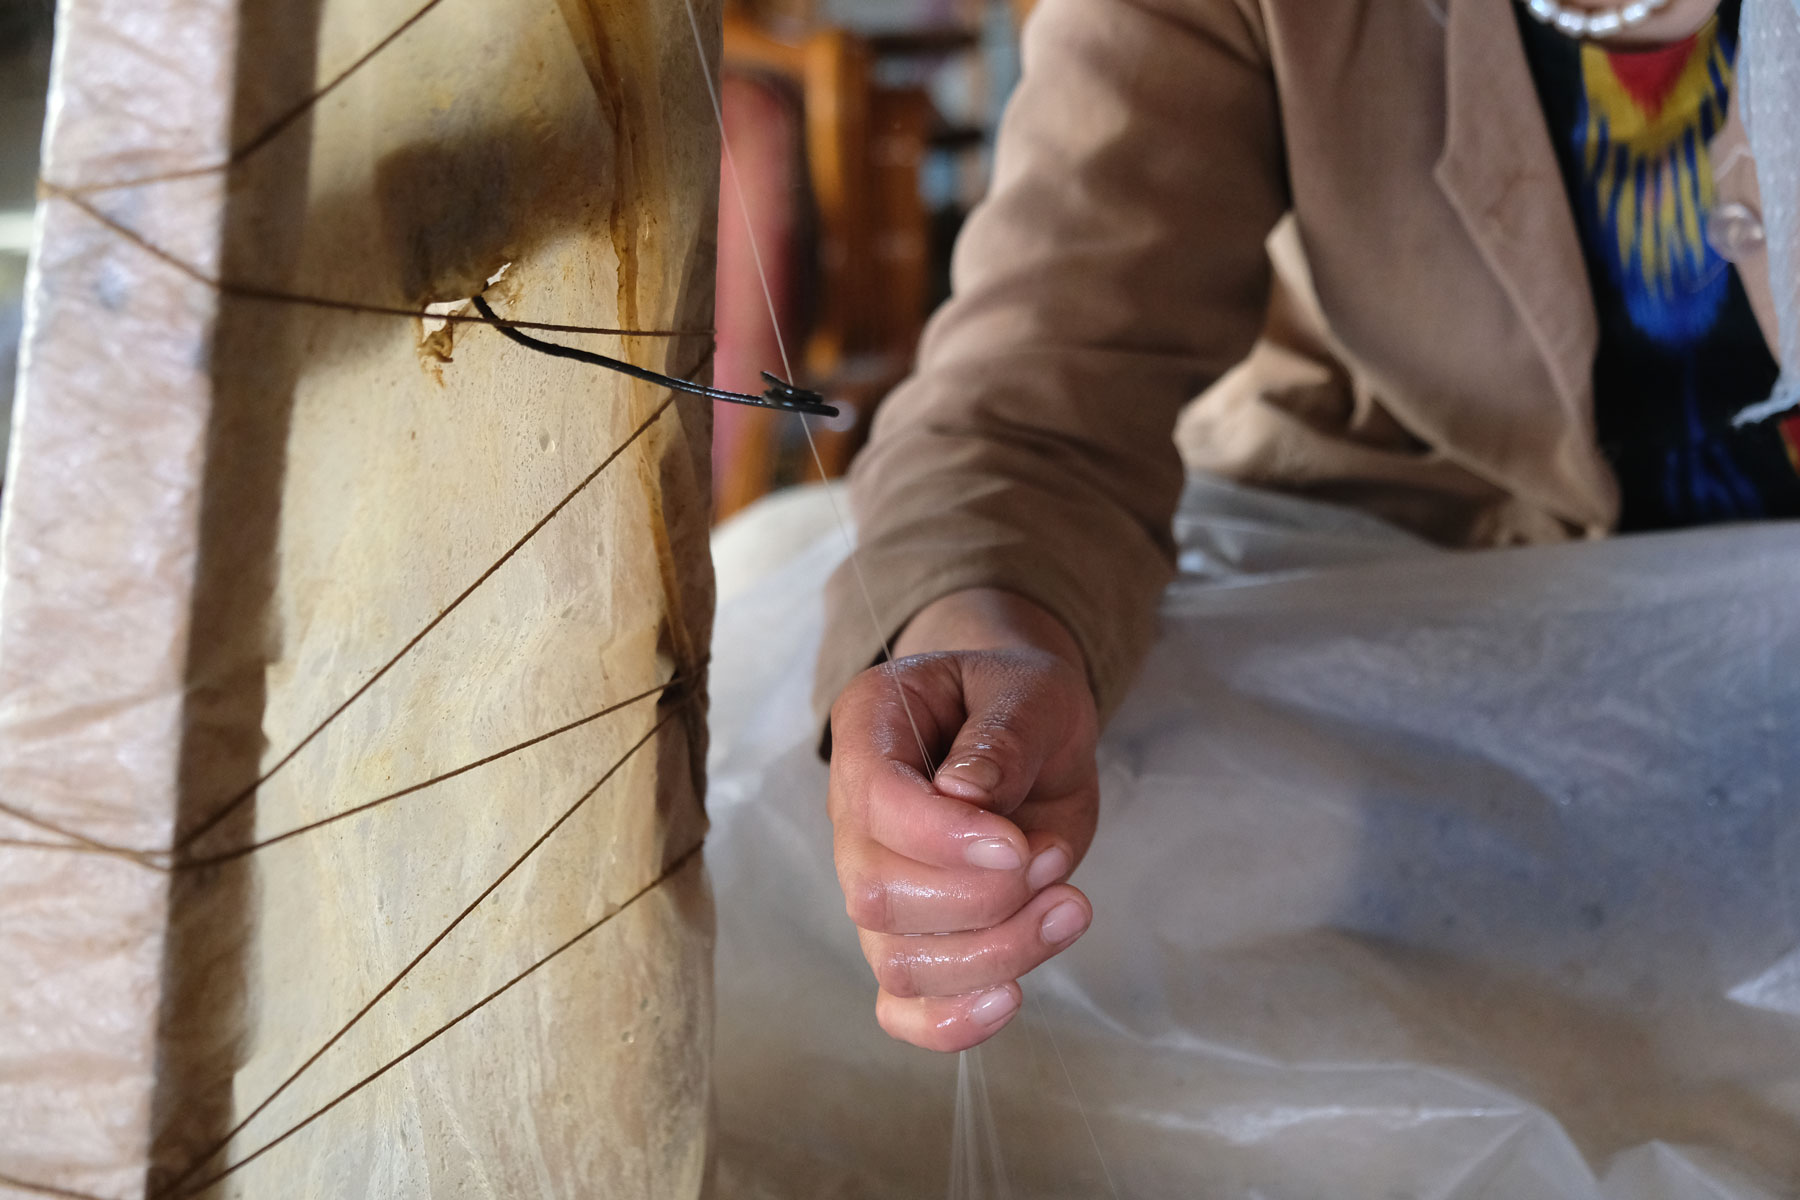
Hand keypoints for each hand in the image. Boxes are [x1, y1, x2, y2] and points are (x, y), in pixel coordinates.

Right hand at [827, 591, 1100, 1051]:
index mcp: (869, 730)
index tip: (1019, 847)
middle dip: (981, 900)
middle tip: (1049, 862)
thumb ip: (1002, 736)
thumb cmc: (1019, 700)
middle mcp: (852, 814)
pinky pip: (902, 1008)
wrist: (1027, 729)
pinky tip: (1011, 996)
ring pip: (898, 962)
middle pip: (878, 894)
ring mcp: (876, 882)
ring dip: (995, 953)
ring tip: (1068, 906)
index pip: (874, 799)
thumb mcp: (1028, 689)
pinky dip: (951, 1022)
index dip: (944, 838)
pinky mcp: (913, 936)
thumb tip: (967, 798)